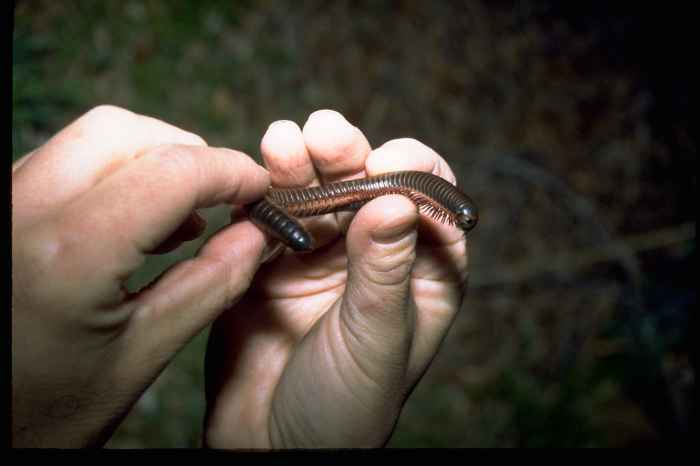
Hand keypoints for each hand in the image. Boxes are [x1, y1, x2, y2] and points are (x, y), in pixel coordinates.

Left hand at [12, 105, 269, 446]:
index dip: (229, 171)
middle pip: (123, 133)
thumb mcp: (140, 357)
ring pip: (89, 139)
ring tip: (184, 216)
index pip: (171, 172)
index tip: (259, 188)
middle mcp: (22, 212)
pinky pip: (61, 162)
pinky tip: (137, 222)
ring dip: (150, 160)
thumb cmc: (47, 410)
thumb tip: (254, 234)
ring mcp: (1, 205)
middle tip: (222, 196)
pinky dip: (113, 174)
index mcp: (68, 255)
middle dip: (187, 154)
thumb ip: (209, 287)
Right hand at [204, 110, 469, 447]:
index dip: (410, 172)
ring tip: (283, 141)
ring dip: (299, 161)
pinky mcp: (269, 258)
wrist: (270, 447)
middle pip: (366, 183)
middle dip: (347, 153)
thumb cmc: (343, 409)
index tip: (385, 164)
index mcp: (420, 272)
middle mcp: (371, 253)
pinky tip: (257, 168)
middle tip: (326, 133)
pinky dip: (262, 190)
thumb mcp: (376, 342)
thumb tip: (397, 199)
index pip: (428, 202)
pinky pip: (268, 213)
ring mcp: (318, 252)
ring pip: (314, 189)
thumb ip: (384, 272)